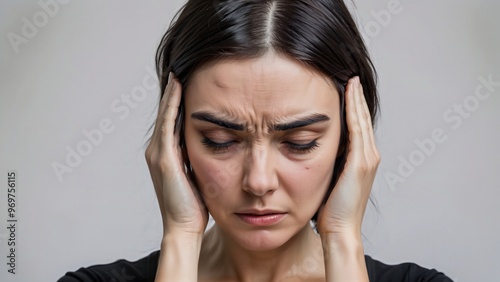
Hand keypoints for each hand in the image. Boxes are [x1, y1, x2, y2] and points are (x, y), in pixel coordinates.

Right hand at [145, 73, 207, 235]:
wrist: (184, 226)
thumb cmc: (194, 205)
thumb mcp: (197, 174)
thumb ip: (197, 157)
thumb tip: (211, 142)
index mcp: (166, 155)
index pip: (172, 121)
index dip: (177, 102)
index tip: (187, 83)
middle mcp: (158, 150)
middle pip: (166, 114)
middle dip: (173, 93)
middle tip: (181, 71)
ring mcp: (159, 154)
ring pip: (165, 115)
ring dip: (172, 93)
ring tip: (178, 73)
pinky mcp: (164, 158)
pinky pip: (168, 124)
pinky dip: (172, 105)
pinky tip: (178, 88)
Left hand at [316, 76, 379, 236]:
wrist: (340, 229)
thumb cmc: (332, 210)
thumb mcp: (330, 179)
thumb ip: (328, 163)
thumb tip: (312, 150)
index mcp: (361, 160)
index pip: (357, 126)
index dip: (353, 106)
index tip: (346, 88)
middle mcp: (369, 155)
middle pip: (361, 118)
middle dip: (356, 97)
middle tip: (350, 76)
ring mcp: (367, 158)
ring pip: (361, 120)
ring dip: (356, 98)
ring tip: (351, 79)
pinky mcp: (361, 162)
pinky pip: (357, 128)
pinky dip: (354, 109)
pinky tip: (349, 93)